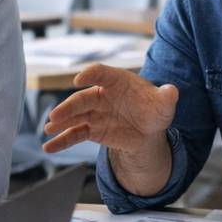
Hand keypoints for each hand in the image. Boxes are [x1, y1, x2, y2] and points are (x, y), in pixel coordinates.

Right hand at [42, 64, 177, 153]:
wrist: (148, 129)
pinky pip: (74, 134)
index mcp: (117, 81)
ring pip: (74, 117)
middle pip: (82, 99)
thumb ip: (166, 97)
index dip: (91, 75)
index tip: (80, 79)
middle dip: (68, 107)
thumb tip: (172, 92)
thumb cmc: (154, 109)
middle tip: (55, 115)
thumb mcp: (163, 104)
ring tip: (49, 129)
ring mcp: (95, 113)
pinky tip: (49, 147)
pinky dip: (61, 141)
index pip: (101, 74)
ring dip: (60, 123)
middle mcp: (102, 95)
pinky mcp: (91, 130)